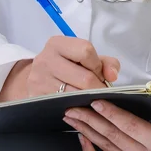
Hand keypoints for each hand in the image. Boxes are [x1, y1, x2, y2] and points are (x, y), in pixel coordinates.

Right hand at [0, 36, 119, 101]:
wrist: (37, 78)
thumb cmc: (66, 65)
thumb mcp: (83, 57)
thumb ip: (105, 62)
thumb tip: (113, 75)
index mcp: (57, 43)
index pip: (86, 50)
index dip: (97, 65)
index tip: (99, 73)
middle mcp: (45, 59)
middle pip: (83, 77)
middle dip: (97, 87)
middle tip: (100, 91)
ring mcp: (39, 80)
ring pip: (75, 94)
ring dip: (88, 99)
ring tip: (91, 98)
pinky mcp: (37, 98)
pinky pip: (64, 105)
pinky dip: (77, 107)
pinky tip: (79, 104)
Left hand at [62, 82, 150, 150]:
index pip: (131, 127)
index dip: (113, 114)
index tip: (98, 102)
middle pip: (113, 136)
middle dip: (91, 121)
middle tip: (74, 107)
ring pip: (106, 146)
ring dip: (87, 131)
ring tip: (72, 117)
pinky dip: (91, 148)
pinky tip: (82, 136)